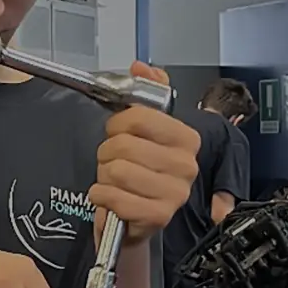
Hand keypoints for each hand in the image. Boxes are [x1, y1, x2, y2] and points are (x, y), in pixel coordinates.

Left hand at [93, 63, 199, 244]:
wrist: (135, 220)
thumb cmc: (138, 174)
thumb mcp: (144, 132)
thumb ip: (146, 93)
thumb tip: (142, 67)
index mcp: (186, 139)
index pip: (140, 117)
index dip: (117, 123)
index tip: (118, 133)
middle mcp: (186, 166)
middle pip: (125, 145)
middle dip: (107, 153)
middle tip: (112, 162)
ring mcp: (174, 193)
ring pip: (117, 170)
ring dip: (104, 176)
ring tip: (113, 180)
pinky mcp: (157, 216)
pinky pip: (114, 197)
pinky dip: (101, 195)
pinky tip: (108, 196)